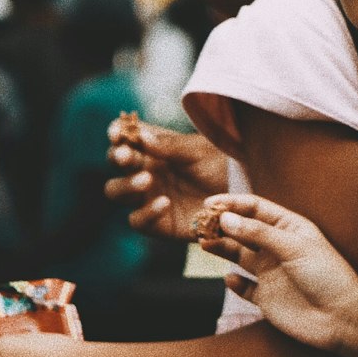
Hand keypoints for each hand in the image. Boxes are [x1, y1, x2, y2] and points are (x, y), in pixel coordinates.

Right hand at [105, 119, 227, 240]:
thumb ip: (170, 146)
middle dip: (117, 157)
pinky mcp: (157, 223)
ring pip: (115, 190)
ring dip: (125, 184)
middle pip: (115, 162)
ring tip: (146, 179)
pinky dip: (146, 212)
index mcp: (152, 147)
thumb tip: (141, 136)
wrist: (242, 192)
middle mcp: (145, 169)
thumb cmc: (221, 164)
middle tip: (127, 156)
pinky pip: (137, 220)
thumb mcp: (199, 150)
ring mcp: (147, 196)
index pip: (125, 137)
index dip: (117, 133)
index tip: (118, 133)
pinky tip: (164, 203)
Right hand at [197, 193, 357, 356]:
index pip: (255, 208)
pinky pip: (244, 288)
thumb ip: (259, 233)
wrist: (341, 318)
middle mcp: (277, 247)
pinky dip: (235, 283)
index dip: (232, 204)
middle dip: (221, 225)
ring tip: (204, 243)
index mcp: (288, 227)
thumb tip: (226, 218)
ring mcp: (271, 272)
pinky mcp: (266, 297)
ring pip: (239, 256)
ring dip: (221, 249)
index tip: (209, 203)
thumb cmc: (326, 276)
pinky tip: (230, 279)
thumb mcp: (294, 247)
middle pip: (243, 230)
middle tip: (198, 223)